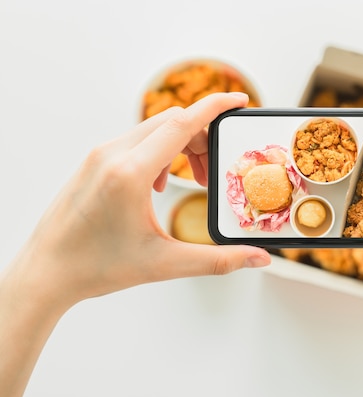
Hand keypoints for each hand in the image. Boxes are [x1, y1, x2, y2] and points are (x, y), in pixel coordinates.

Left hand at [11, 92, 270, 307]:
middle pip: (172, 122)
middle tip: (213, 172)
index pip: (182, 123)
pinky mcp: (93, 161)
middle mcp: (112, 154)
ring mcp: (99, 155)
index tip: (238, 101)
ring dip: (181, 146)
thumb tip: (259, 259)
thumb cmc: (97, 267)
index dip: (215, 107)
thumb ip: (219, 260)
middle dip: (202, 138)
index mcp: (130, 173)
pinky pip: (135, 140)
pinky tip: (159, 184)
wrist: (46, 272)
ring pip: (153, 129)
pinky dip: (159, 152)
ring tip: (190, 180)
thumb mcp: (165, 263)